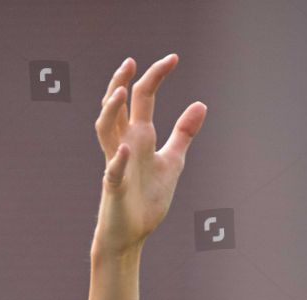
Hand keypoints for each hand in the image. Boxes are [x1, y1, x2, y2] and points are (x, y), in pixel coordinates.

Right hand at [93, 55, 206, 253]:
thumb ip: (183, 133)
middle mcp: (124, 145)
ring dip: (110, 112)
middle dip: (122, 83)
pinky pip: (113, 173)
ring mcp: (117, 165)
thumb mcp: (172, 161)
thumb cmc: (148, 198)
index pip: (143, 98)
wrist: (131, 234)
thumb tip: (200, 104)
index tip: (173, 58)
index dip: (156, 77)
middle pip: (116, 107)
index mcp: (138, 136)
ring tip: (121, 93)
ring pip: (105, 131)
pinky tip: (127, 150)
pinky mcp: (115, 190)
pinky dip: (119, 161)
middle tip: (131, 61)